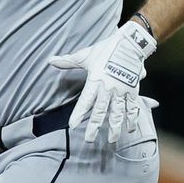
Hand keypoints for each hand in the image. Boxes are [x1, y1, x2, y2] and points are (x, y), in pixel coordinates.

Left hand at [48, 19, 155, 146]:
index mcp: (95, 80)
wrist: (130, 42)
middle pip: (100, 111)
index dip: (78, 114)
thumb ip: (68, 61)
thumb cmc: (106, 48)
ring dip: (115, 127)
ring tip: (112, 140)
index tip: (73, 126)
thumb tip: (50, 60)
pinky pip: (133, 107)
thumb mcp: (85, 55)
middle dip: (94, 127)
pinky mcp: (133, 90)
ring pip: (118, 113)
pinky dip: (132, 119)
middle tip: (89, 140)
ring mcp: (122, 90)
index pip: (85, 101)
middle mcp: (108, 88)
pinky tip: (130, 129)